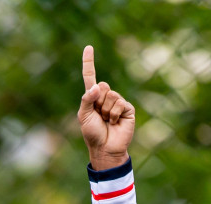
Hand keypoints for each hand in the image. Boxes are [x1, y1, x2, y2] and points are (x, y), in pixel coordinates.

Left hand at [78, 45, 135, 171]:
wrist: (105, 148)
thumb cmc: (92, 133)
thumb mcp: (83, 116)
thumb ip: (86, 99)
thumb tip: (98, 86)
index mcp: (92, 97)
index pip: (90, 76)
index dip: (89, 62)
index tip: (89, 47)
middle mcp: (105, 97)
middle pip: (102, 86)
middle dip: (98, 102)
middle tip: (99, 116)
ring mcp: (117, 102)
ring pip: (111, 95)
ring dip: (106, 110)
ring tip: (106, 121)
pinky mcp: (127, 109)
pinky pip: (119, 103)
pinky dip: (114, 114)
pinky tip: (114, 123)